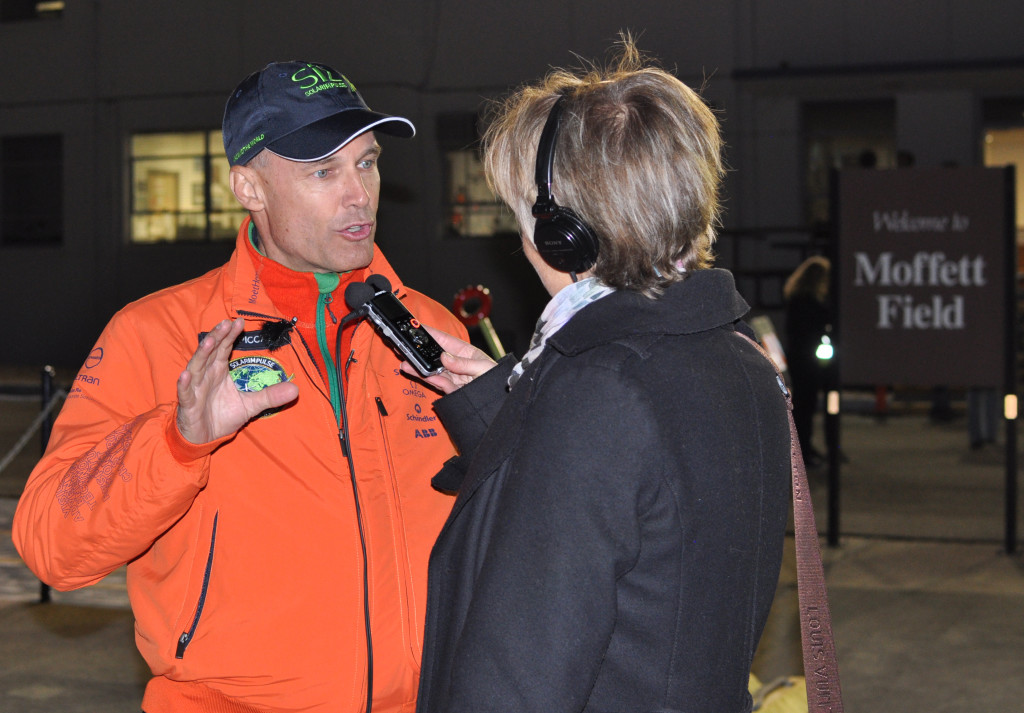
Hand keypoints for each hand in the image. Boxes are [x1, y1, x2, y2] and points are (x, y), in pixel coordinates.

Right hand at [176, 318, 298, 443]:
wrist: (204, 438)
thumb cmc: (223, 416)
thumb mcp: (251, 405)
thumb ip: (270, 395)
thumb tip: (296, 389)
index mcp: (218, 371)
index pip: (224, 348)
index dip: (230, 335)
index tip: (240, 321)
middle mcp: (205, 375)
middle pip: (210, 352)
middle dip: (217, 337)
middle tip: (226, 323)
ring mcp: (195, 388)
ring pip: (196, 367)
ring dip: (202, 354)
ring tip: (209, 342)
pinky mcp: (188, 404)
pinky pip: (185, 393)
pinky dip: (184, 384)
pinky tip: (185, 375)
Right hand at [403, 326, 496, 394]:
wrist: (502, 400)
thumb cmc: (498, 379)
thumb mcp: (484, 368)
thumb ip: (464, 364)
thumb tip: (444, 357)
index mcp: (465, 352)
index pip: (444, 340)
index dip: (430, 333)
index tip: (416, 327)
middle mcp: (457, 364)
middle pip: (435, 356)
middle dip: (420, 352)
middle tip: (404, 347)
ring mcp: (454, 377)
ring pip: (433, 370)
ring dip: (419, 368)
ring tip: (405, 364)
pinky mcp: (453, 390)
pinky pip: (439, 384)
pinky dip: (430, 379)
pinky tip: (420, 374)